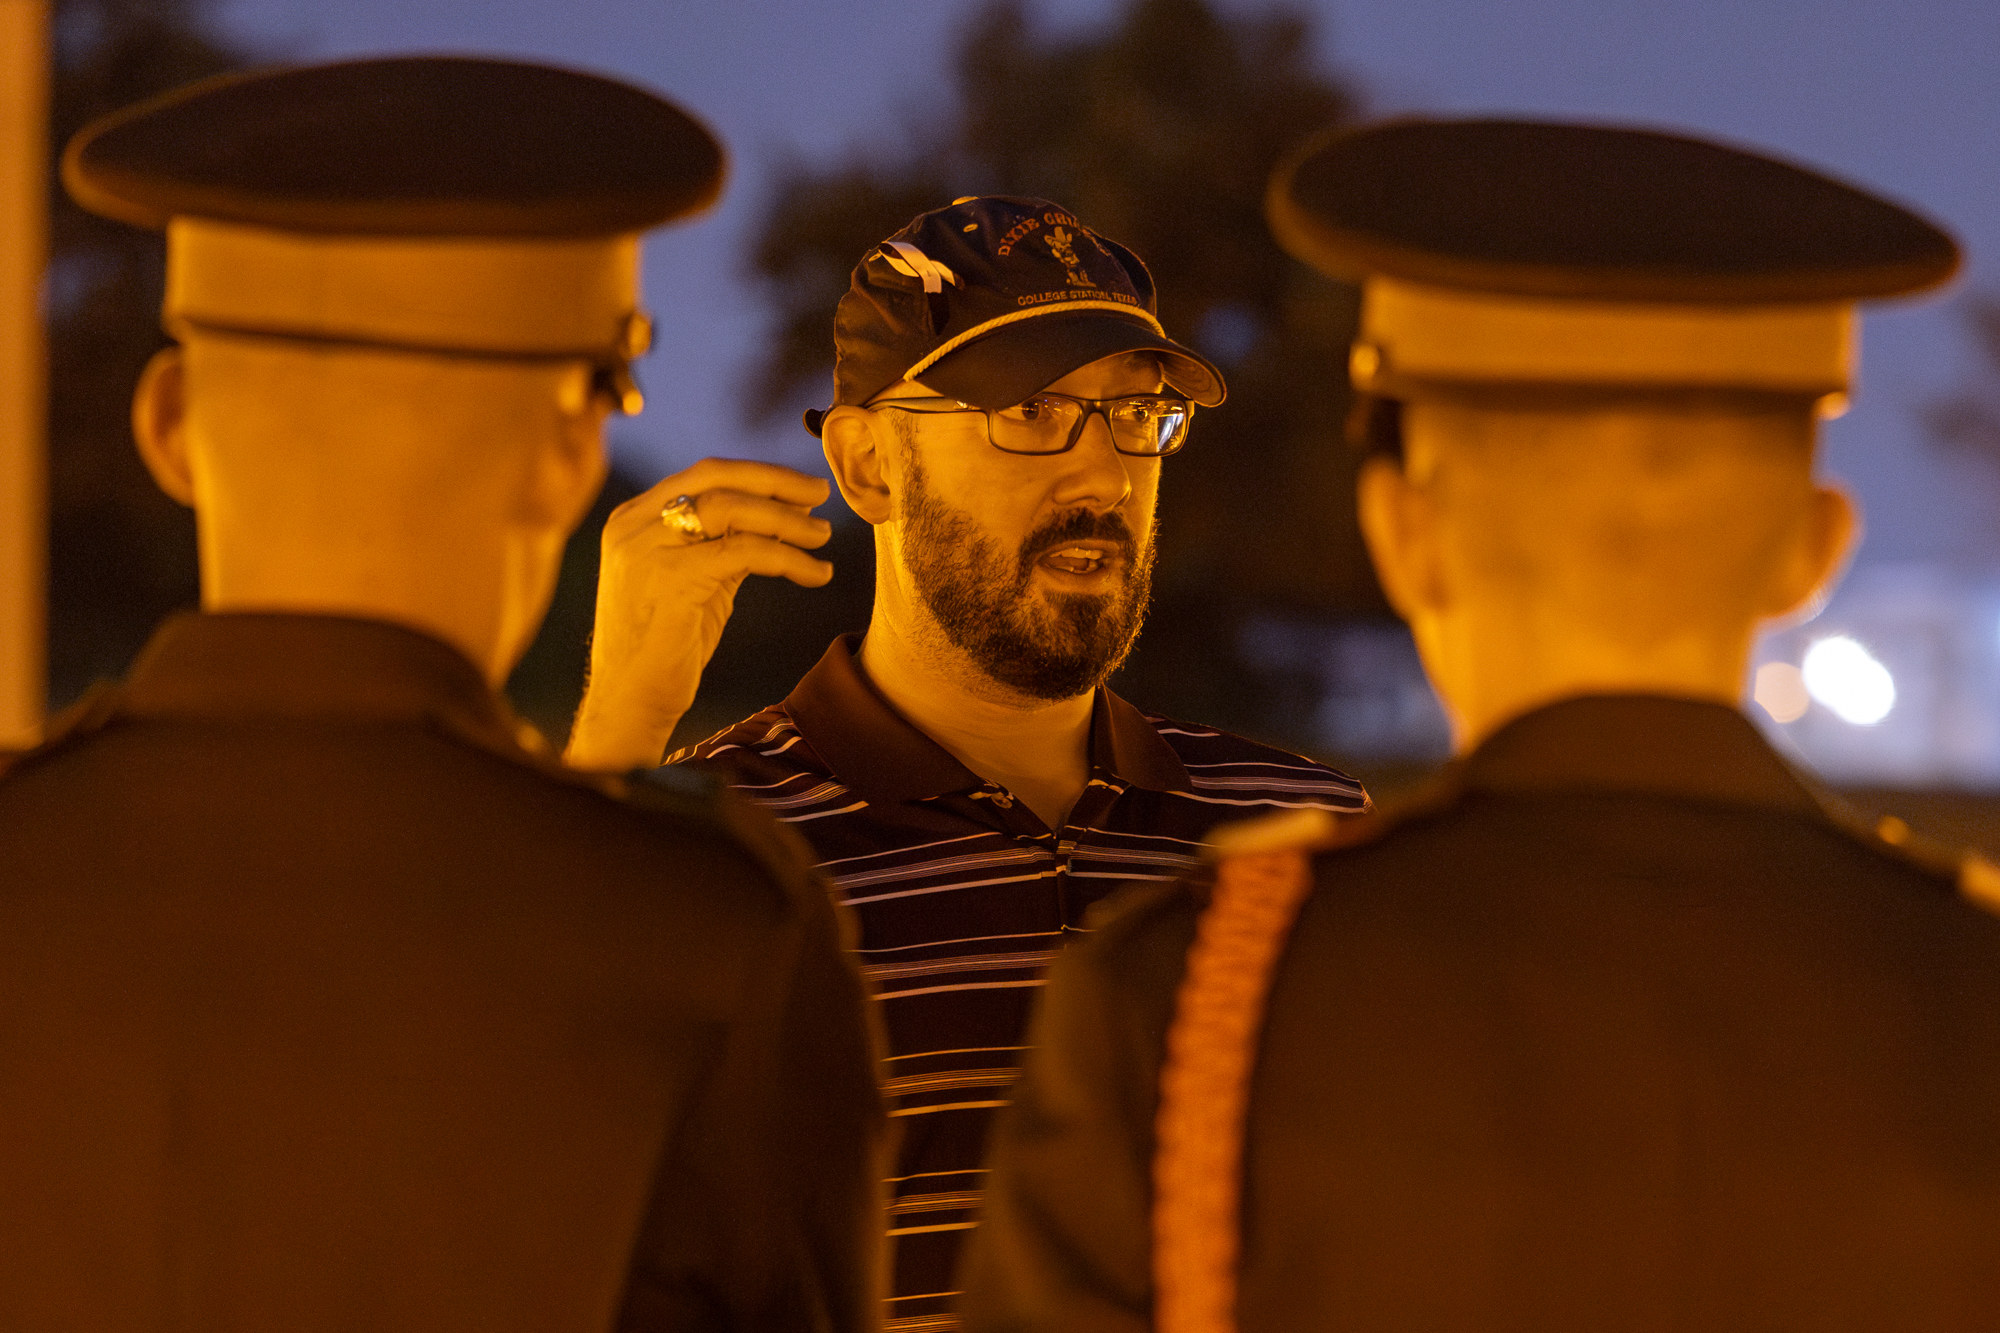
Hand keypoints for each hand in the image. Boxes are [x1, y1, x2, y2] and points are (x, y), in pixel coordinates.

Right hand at [564, 458, 833, 770]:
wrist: (630, 700)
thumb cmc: (667, 644)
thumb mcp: (696, 578)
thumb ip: (725, 542)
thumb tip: (785, 513)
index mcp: (634, 518)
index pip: (704, 473)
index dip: (760, 474)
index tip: (802, 489)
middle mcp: (634, 525)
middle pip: (716, 477)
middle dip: (776, 482)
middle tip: (821, 494)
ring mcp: (647, 550)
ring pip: (731, 509)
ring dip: (787, 520)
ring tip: (824, 538)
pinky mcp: (670, 580)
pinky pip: (744, 552)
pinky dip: (789, 558)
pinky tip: (816, 574)